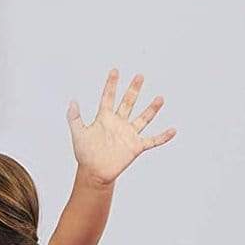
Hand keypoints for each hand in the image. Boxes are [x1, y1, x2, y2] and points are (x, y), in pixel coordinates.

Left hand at [67, 70, 175, 185]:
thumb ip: (75, 117)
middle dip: (134, 89)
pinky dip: (163, 137)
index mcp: (105, 118)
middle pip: (128, 103)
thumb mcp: (78, 134)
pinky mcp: (136, 146)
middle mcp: (119, 123)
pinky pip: (152, 141)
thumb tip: (72, 102)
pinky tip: (173, 130)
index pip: (108, 97)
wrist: (93, 173)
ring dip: (152, 109)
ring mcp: (128, 134)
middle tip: (140, 76)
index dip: (111, 84)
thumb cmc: (85, 155)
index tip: (115, 70)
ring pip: (143, 118)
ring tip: (160, 98)